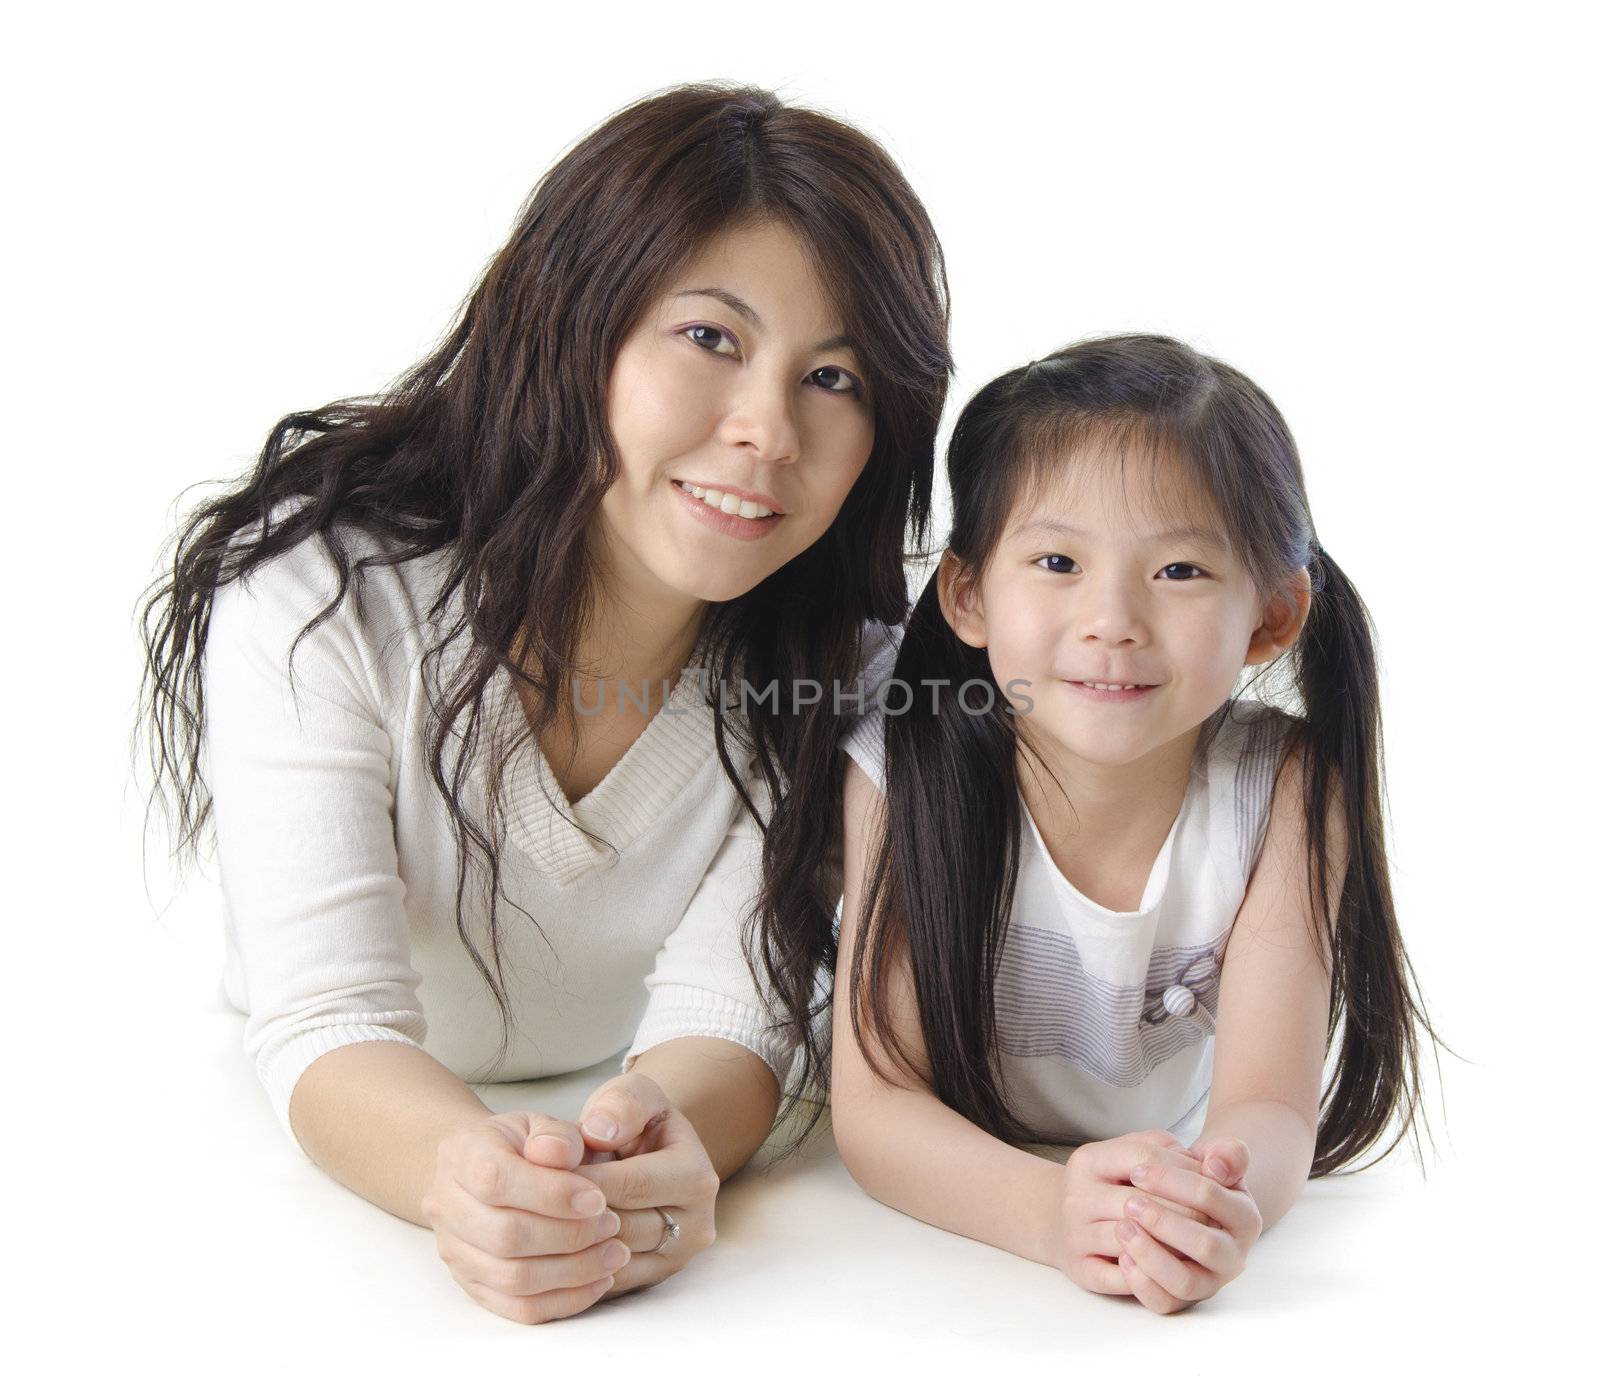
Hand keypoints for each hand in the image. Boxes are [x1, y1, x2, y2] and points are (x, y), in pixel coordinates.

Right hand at [421, 1111, 630, 1325]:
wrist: (491, 1170)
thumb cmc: (524, 1145)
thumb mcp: (540, 1124)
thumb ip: (556, 1136)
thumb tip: (563, 1153)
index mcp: (461, 1155)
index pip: (496, 1180)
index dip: (551, 1193)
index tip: (598, 1198)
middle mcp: (446, 1206)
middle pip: (505, 1236)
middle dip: (569, 1235)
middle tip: (613, 1225)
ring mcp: (456, 1252)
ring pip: (512, 1279)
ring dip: (573, 1271)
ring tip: (615, 1254)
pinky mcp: (474, 1286)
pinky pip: (518, 1308)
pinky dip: (564, 1300)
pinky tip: (599, 1280)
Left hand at [545, 1071, 720, 1302]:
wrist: (647, 1153)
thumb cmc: (634, 1122)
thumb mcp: (632, 1094)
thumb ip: (620, 1105)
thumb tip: (597, 1133)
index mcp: (696, 1177)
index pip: (630, 1186)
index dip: (580, 1179)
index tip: (539, 1169)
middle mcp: (695, 1226)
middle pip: (620, 1228)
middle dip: (570, 1212)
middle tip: (528, 1198)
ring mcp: (676, 1259)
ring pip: (611, 1261)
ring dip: (568, 1243)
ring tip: (534, 1218)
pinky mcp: (652, 1281)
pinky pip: (606, 1285)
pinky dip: (573, 1267)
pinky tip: (546, 1243)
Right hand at [1053, 1129, 1209, 1295]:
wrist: (1064, 1216)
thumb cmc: (1112, 1182)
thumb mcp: (1130, 1152)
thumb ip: (1166, 1148)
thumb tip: (1209, 1165)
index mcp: (1089, 1160)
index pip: (1145, 1158)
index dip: (1183, 1169)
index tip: (1212, 1180)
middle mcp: (1076, 1196)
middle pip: (1139, 1202)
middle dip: (1184, 1211)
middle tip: (1214, 1219)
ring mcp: (1074, 1234)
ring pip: (1131, 1242)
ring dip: (1171, 1246)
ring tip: (1199, 1245)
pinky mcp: (1079, 1269)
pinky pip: (1119, 1278)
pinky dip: (1149, 1276)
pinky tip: (1171, 1268)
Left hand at [1114, 1137, 1262, 1313]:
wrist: (1194, 1211)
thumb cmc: (1199, 1181)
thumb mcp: (1215, 1161)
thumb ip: (1225, 1154)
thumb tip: (1216, 1164)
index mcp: (1245, 1218)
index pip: (1211, 1198)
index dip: (1172, 1182)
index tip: (1137, 1170)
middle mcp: (1234, 1256)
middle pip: (1205, 1246)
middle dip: (1164, 1222)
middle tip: (1129, 1203)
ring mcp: (1210, 1282)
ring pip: (1186, 1282)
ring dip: (1151, 1256)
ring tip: (1122, 1228)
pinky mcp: (1185, 1300)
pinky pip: (1166, 1303)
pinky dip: (1143, 1284)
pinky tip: (1122, 1257)